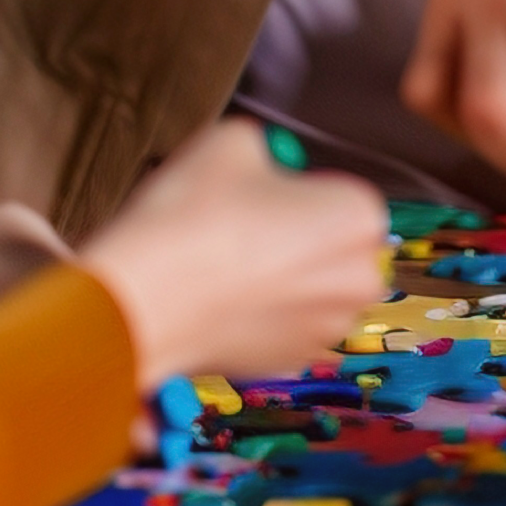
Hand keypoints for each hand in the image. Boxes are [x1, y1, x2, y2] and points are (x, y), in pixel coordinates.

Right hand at [82, 121, 388, 387]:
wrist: (146, 300)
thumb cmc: (194, 216)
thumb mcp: (232, 142)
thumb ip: (264, 150)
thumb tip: (260, 165)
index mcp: (358, 217)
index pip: (337, 192)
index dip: (295, 190)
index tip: (259, 194)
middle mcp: (359, 279)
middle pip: (334, 246)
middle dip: (299, 238)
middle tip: (242, 227)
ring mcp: (327, 328)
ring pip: (311, 290)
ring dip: (282, 279)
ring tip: (226, 265)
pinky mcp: (292, 363)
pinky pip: (286, 326)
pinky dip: (262, 315)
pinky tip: (222, 299)